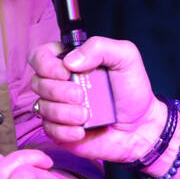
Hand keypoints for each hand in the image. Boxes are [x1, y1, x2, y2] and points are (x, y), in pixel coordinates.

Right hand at [28, 37, 169, 164]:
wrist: (141, 126)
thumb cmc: (133, 90)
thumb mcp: (125, 57)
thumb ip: (99, 47)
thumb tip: (70, 61)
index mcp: (71, 62)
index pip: (40, 56)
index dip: (46, 64)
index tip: (66, 72)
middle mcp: (61, 83)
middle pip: (38, 82)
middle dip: (58, 91)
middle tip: (82, 96)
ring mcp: (59, 108)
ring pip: (42, 107)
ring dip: (64, 112)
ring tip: (86, 115)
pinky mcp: (60, 131)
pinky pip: (48, 129)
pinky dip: (65, 130)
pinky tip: (82, 130)